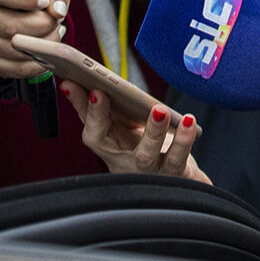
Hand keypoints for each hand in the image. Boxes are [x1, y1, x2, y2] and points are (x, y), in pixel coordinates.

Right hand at [0, 0, 70, 78]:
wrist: (27, 16)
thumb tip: (57, 11)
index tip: (44, 1)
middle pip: (8, 25)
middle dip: (40, 26)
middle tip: (56, 23)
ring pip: (13, 48)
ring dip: (41, 45)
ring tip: (54, 36)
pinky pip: (15, 68)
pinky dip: (36, 64)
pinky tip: (46, 54)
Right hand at [60, 81, 209, 180]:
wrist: (178, 178)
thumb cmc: (146, 146)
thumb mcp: (123, 127)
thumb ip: (102, 108)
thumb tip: (71, 82)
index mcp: (109, 147)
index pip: (89, 129)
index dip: (83, 109)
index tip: (78, 86)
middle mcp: (123, 163)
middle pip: (107, 145)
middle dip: (100, 117)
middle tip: (101, 92)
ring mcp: (148, 171)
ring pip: (145, 156)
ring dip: (151, 132)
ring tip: (158, 109)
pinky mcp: (174, 175)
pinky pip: (177, 159)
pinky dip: (183, 139)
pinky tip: (188, 120)